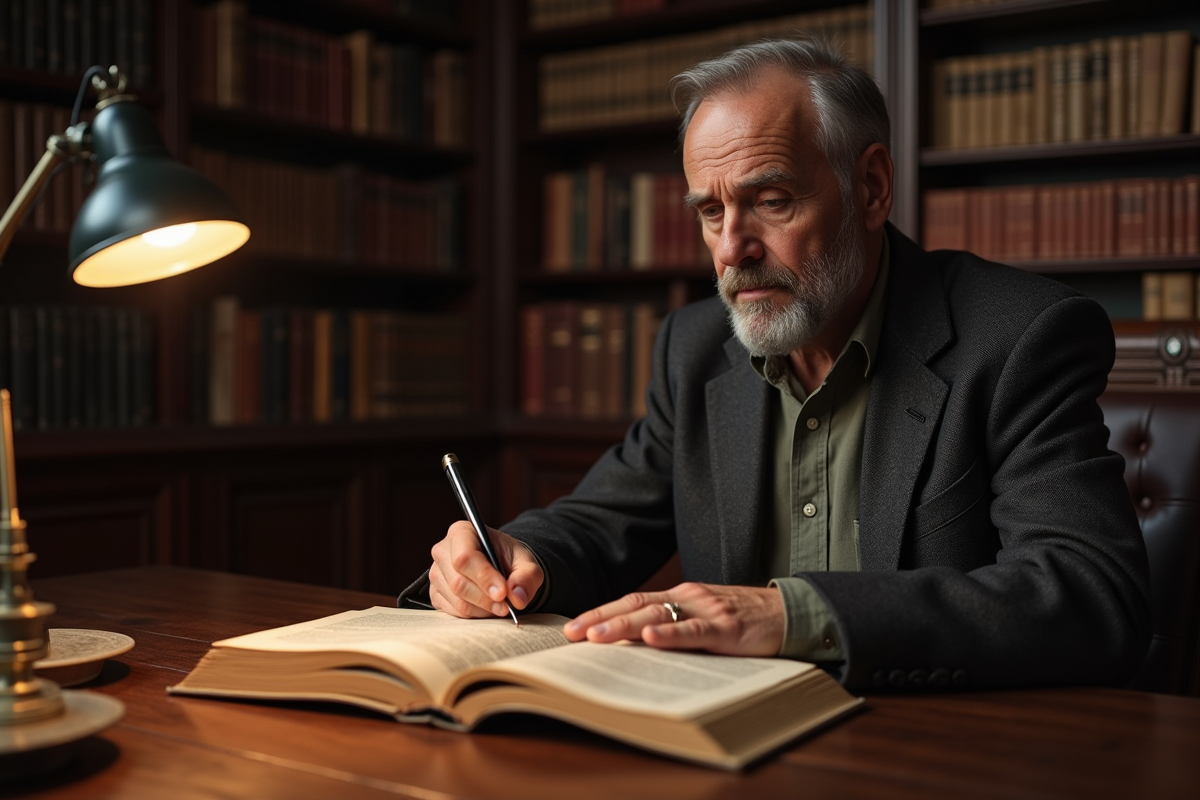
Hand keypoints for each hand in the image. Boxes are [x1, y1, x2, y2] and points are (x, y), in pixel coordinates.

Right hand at [429, 521, 543, 618]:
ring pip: (457, 600)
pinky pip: (453, 612)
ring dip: (483, 609)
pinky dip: (474, 615)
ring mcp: (436, 573)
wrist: (500, 566)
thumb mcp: (526, 562)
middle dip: (486, 599)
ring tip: (500, 606)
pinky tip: (486, 608)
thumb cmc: (510, 559)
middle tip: (506, 606)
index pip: (465, 557)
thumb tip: (518, 597)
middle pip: (459, 582)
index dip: (484, 577)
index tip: (502, 593)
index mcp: (462, 532)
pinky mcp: (435, 593)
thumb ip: (527, 576)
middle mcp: (443, 551)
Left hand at [563, 582, 783, 656]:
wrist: (790, 613)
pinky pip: (694, 631)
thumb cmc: (744, 621)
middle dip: (601, 619)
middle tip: (571, 634)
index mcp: (680, 597)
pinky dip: (670, 634)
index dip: (601, 612)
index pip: (632, 602)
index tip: (572, 627)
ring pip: (658, 615)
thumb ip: (675, 628)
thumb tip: (635, 648)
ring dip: (624, 625)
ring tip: (596, 637)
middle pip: (636, 605)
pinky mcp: (727, 628)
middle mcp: (688, 598)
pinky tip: (650, 639)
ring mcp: (707, 611)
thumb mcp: (704, 621)